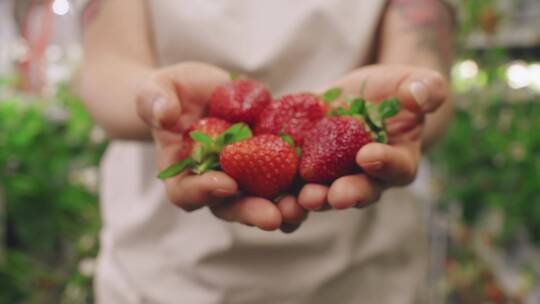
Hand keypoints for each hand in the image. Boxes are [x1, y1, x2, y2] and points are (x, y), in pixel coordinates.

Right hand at [135, 62, 306, 230]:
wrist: (203, 90)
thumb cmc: (173, 93)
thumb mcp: (159, 89)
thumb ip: (156, 101)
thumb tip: (165, 115)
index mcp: (182, 174)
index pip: (186, 193)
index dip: (204, 192)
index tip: (226, 183)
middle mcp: (214, 183)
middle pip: (230, 207)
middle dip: (251, 212)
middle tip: (273, 217)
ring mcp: (244, 177)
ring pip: (262, 201)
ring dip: (283, 208)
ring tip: (302, 207)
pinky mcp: (269, 165)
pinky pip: (286, 180)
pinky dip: (301, 185)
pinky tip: (320, 184)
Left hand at [297, 65, 447, 209]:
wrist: (367, 94)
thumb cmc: (398, 90)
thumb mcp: (417, 83)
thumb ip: (426, 89)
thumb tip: (418, 96)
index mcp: (400, 160)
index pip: (396, 167)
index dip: (384, 164)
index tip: (368, 156)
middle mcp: (368, 176)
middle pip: (358, 191)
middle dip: (344, 194)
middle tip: (331, 196)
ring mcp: (336, 174)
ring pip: (324, 195)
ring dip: (310, 201)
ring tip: (297, 202)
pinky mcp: (308, 165)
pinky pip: (296, 182)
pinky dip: (282, 190)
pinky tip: (268, 193)